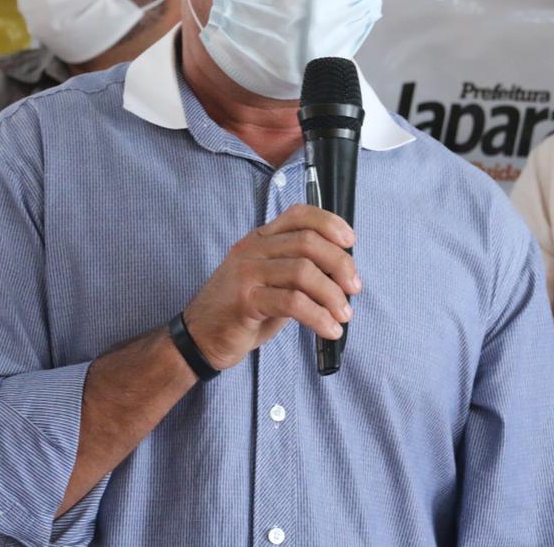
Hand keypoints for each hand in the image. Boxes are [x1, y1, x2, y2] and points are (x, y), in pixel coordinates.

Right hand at [182, 204, 361, 371]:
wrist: (199, 337)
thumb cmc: (241, 310)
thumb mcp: (271, 281)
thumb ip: (299, 270)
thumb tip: (343, 271)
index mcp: (261, 239)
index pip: (299, 215)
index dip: (330, 223)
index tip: (351, 242)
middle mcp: (253, 249)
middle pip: (308, 242)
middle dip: (340, 264)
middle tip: (354, 289)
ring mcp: (246, 273)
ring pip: (303, 272)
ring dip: (332, 295)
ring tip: (343, 315)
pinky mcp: (245, 300)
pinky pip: (292, 302)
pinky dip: (318, 316)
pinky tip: (328, 329)